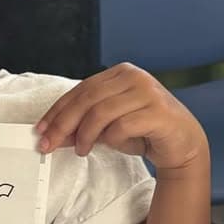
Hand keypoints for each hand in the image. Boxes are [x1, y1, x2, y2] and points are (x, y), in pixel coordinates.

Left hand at [35, 63, 207, 174]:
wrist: (182, 144)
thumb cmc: (144, 132)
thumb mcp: (107, 128)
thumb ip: (82, 126)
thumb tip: (51, 135)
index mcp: (120, 74)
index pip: (80, 90)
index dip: (57, 111)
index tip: (40, 130)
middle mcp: (134, 77)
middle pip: (87, 99)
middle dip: (63, 123)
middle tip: (49, 144)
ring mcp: (148, 92)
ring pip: (102, 112)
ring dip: (85, 134)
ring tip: (81, 150)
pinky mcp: (158, 112)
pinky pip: (123, 125)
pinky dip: (111, 138)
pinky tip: (109, 145)